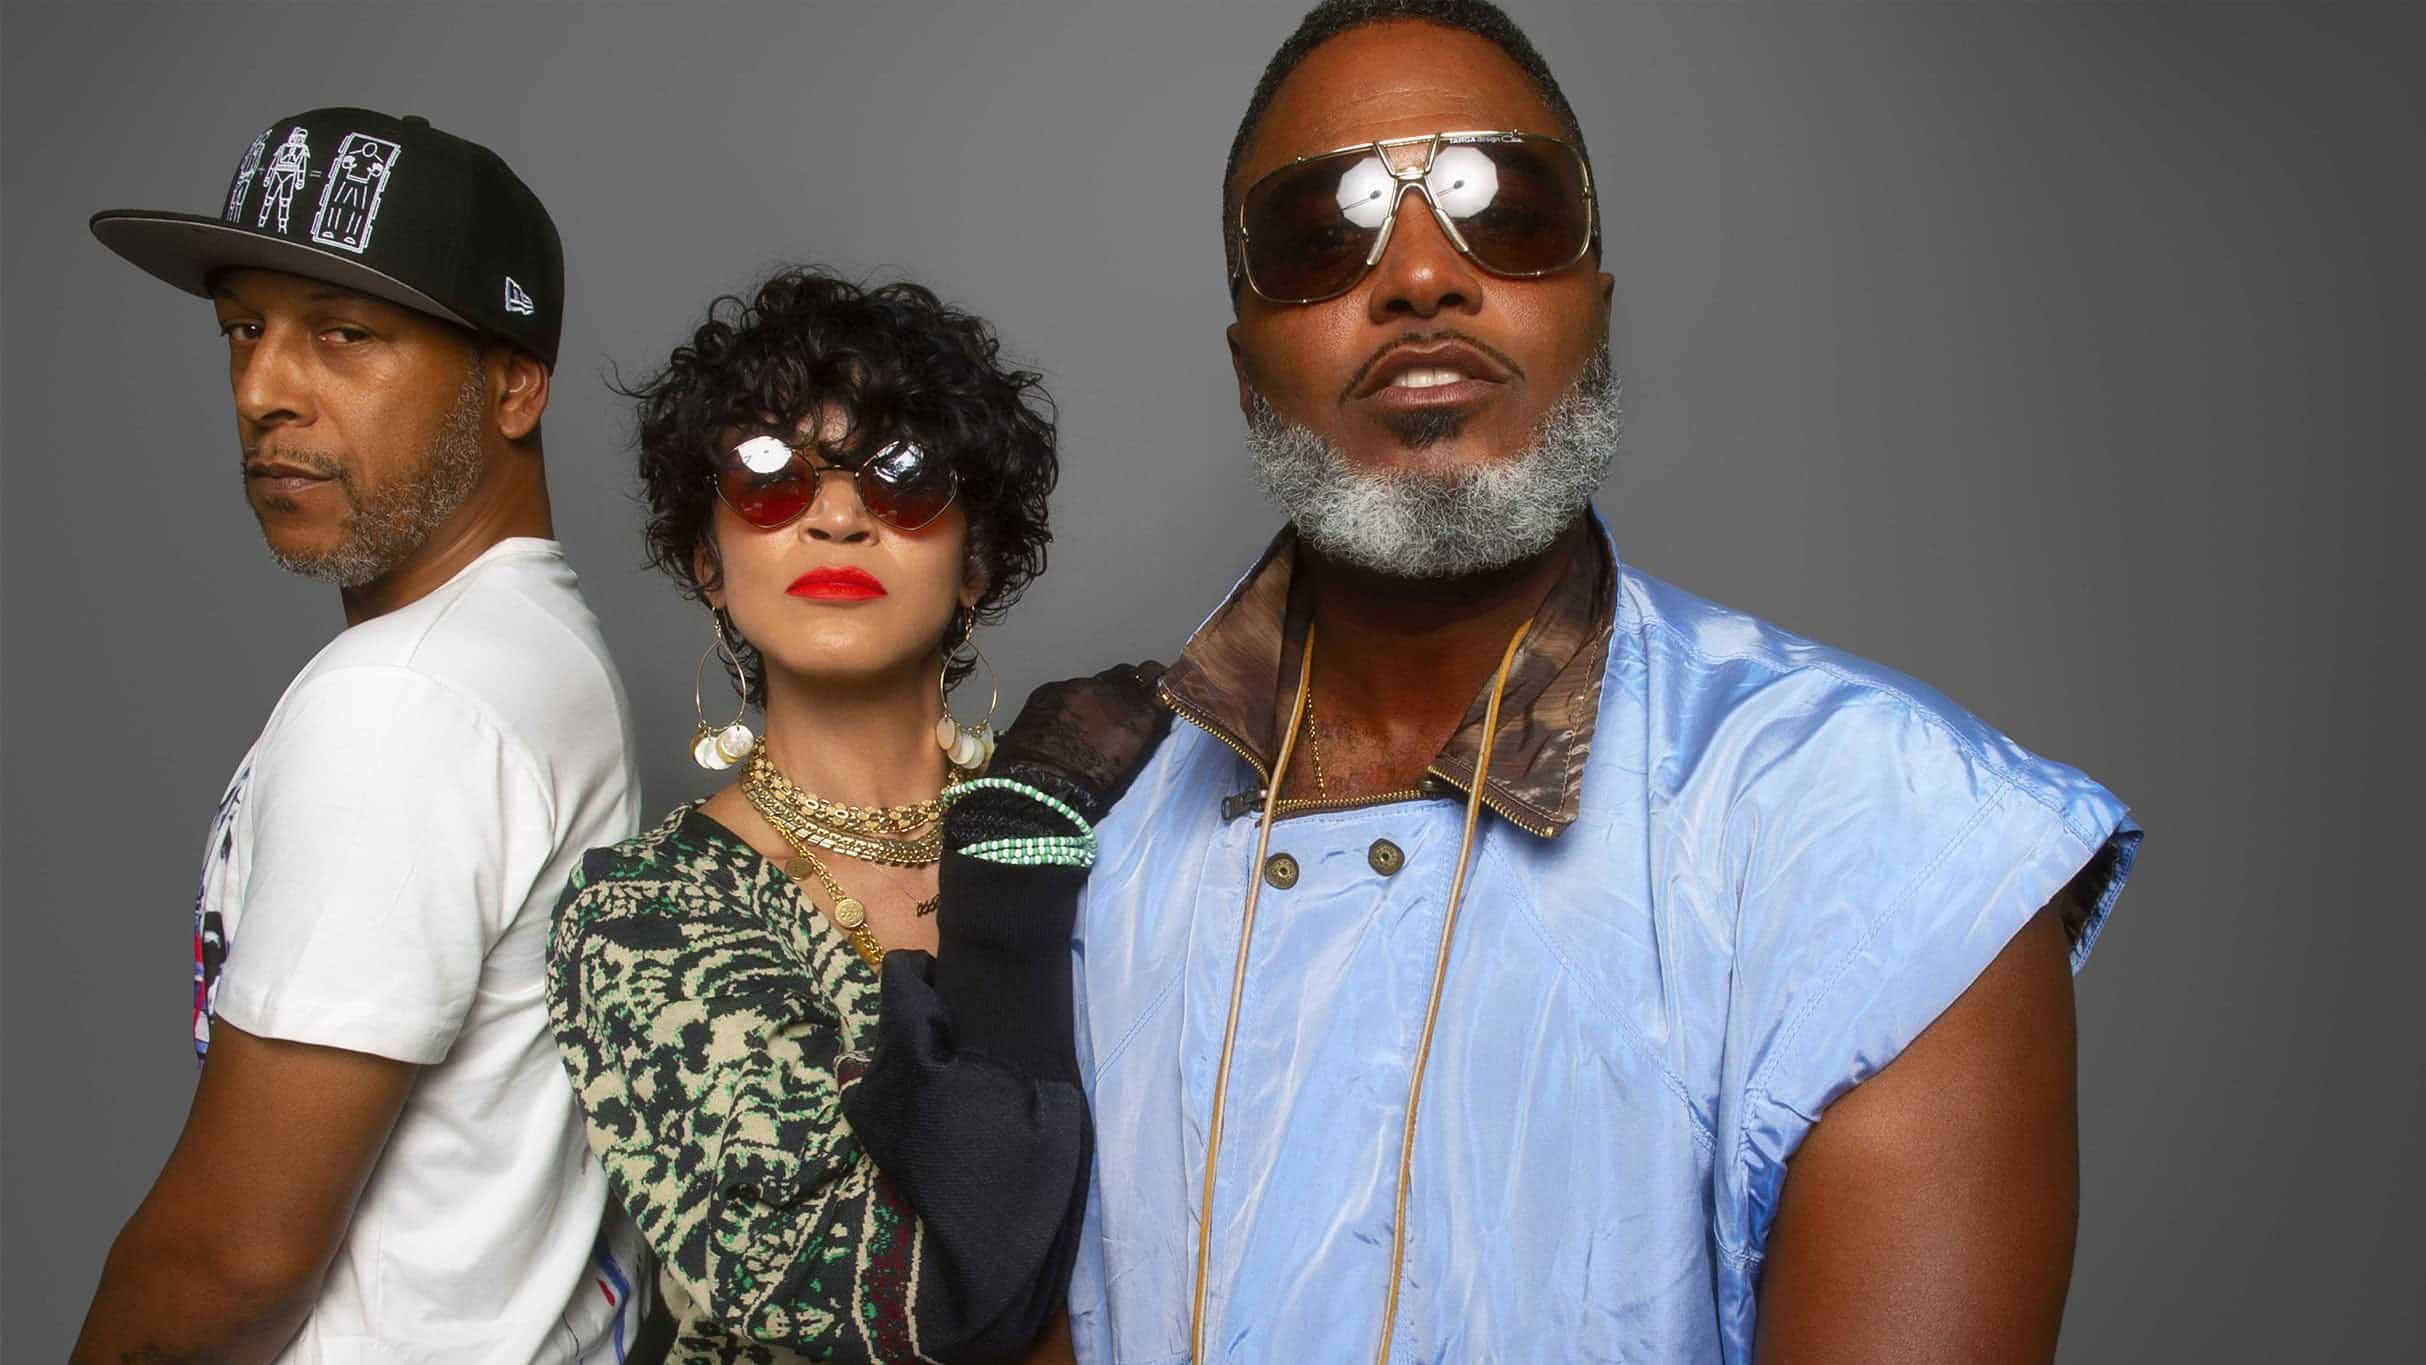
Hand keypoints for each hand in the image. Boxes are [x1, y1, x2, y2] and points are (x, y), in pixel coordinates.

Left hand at [992, 661, 1170, 811]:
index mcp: (1139, 712)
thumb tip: (1147, 712)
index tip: (1157, 690)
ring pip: (1096, 681)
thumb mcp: (1132, 759)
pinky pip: (1067, 688)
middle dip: (1129, 686)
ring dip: (1097, 695)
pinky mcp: (1050, 688)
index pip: (1160, 680)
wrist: (1038, 785)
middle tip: (1122, 705)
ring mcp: (1078, 685)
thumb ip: (1142, 727)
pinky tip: (1059, 722)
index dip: (1159, 683)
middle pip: (1129, 674)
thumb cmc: (1091, 788)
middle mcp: (1112, 691)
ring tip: (1087, 719)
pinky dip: (1069, 701)